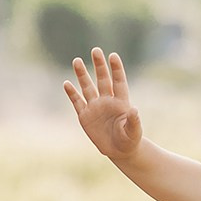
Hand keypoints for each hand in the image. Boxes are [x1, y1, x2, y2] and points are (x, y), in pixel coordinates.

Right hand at [64, 48, 142, 162]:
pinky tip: (66, 83)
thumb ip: (134, 121)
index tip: (113, 56)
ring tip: (76, 60)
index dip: (116, 69)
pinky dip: (72, 94)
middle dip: (99, 66)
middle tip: (96, 50)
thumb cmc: (129, 140)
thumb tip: (134, 110)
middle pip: (102, 79)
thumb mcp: (133, 132)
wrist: (119, 150)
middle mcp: (107, 100)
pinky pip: (77, 103)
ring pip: (87, 87)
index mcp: (121, 102)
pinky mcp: (85, 116)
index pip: (118, 82)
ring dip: (82, 75)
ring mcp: (95, 107)